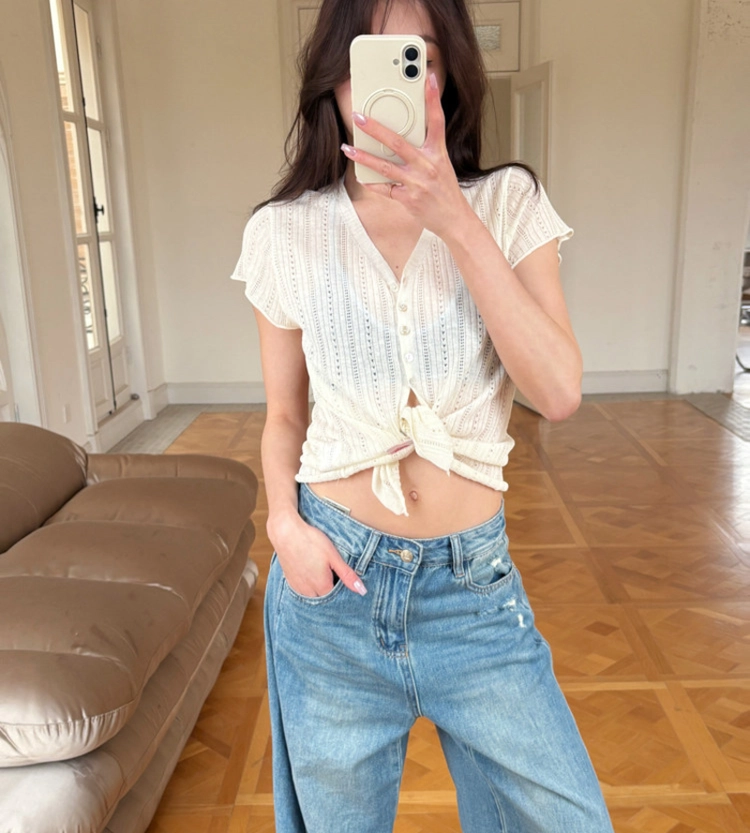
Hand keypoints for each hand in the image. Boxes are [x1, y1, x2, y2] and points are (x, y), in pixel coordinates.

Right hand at [270, 514, 366, 597]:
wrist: (285, 532)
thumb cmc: (310, 541)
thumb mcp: (333, 556)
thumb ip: (347, 575)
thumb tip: (362, 591)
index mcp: (322, 586)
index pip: (336, 599)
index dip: (342, 591)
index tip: (344, 582)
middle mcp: (308, 591)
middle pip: (323, 599)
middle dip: (330, 592)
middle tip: (334, 577)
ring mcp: (297, 586)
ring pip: (311, 596)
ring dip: (318, 591)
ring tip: (323, 576)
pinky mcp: (289, 580)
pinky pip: (301, 591)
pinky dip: (308, 587)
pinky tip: (310, 575)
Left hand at [340, 72, 470, 238]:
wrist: (453, 219)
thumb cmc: (445, 190)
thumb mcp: (441, 165)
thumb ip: (424, 150)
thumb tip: (402, 137)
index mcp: (438, 153)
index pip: (436, 121)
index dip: (433, 99)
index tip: (428, 79)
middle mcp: (427, 166)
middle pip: (398, 142)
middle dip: (376, 129)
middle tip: (359, 117)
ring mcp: (416, 183)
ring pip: (385, 166)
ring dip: (364, 157)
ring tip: (348, 149)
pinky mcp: (407, 198)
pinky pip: (385, 189)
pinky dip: (372, 183)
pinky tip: (361, 176)